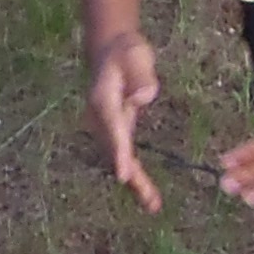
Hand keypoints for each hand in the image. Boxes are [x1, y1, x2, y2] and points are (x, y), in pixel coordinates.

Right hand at [89, 31, 162, 212]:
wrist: (110, 48)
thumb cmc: (125, 52)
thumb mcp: (135, 55)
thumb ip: (141, 76)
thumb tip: (144, 98)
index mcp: (104, 101)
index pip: (114, 131)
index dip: (120, 154)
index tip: (123, 177)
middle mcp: (101, 119)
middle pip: (115, 152)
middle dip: (131, 178)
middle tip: (150, 201)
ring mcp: (106, 126)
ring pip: (118, 157)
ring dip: (134, 181)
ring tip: (152, 204)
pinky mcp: (115, 129)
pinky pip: (123, 153)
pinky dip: (133, 171)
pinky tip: (144, 189)